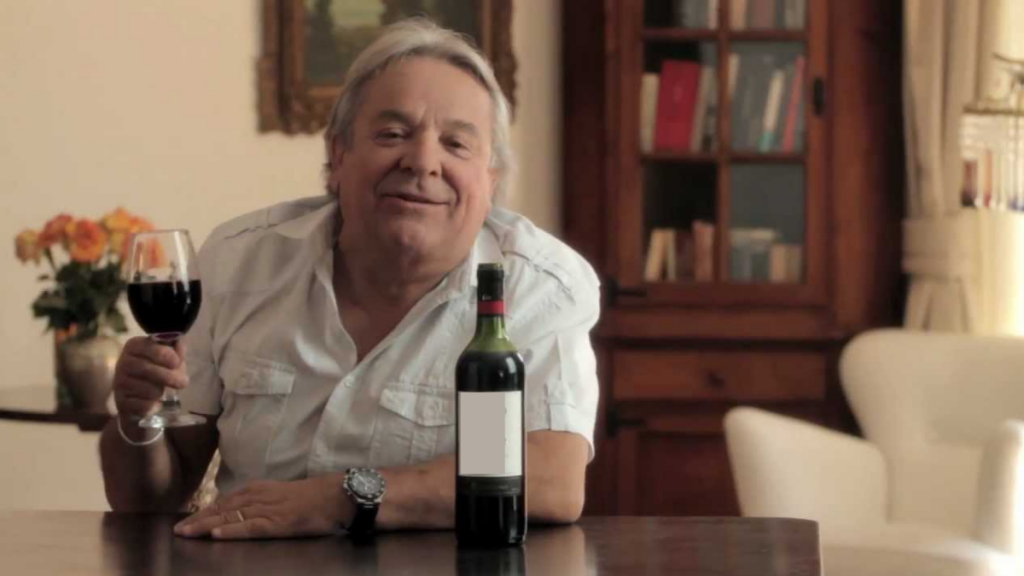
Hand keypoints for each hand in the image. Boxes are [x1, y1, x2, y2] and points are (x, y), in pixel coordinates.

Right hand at [112, 336, 187, 433]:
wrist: (141, 397)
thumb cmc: (158, 371)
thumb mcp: (170, 358)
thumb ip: (176, 350)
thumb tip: (179, 343)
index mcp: (134, 346)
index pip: (148, 346)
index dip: (165, 354)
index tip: (176, 362)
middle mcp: (123, 362)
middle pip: (147, 369)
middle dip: (170, 377)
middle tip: (184, 382)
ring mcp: (119, 382)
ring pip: (147, 389)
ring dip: (160, 392)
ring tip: (161, 391)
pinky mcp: (121, 401)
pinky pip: (143, 405)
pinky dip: (153, 405)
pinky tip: (154, 403)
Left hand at [173, 476, 351, 539]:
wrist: (335, 496)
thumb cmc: (311, 497)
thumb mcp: (281, 495)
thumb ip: (261, 501)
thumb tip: (242, 511)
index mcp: (259, 489)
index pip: (224, 502)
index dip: (204, 512)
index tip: (186, 522)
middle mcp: (259, 496)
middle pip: (222, 509)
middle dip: (198, 520)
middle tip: (177, 530)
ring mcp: (267, 509)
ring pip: (231, 518)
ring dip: (207, 526)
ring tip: (187, 533)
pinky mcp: (278, 523)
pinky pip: (250, 527)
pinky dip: (232, 531)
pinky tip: (217, 535)